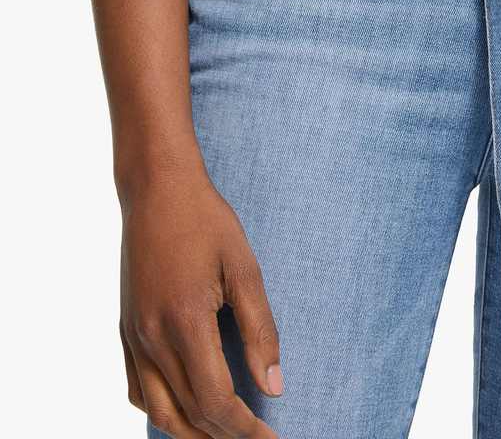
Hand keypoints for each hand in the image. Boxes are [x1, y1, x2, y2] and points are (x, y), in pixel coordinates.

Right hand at [119, 171, 281, 437]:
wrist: (157, 187)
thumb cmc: (206, 220)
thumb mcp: (244, 268)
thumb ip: (261, 330)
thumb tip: (274, 386)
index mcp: (185, 322)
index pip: (217, 403)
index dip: (247, 430)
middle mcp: (152, 338)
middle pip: (190, 414)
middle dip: (227, 435)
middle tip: (260, 437)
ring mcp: (133, 336)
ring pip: (159, 411)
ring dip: (193, 433)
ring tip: (227, 433)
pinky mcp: (125, 328)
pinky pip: (138, 389)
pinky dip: (163, 410)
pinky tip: (186, 407)